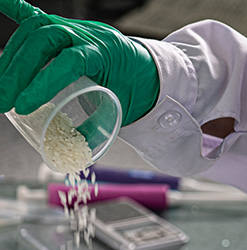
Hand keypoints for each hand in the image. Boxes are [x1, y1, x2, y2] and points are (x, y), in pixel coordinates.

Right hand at [0, 0, 158, 124]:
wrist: (147, 69)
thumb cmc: (135, 90)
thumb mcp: (122, 109)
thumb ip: (98, 128)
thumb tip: (72, 152)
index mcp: (106, 54)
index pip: (69, 62)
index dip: (43, 83)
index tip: (22, 107)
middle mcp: (88, 34)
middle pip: (45, 40)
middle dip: (17, 71)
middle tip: (3, 100)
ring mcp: (76, 28)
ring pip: (36, 30)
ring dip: (13, 57)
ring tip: (1, 85)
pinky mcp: (66, 28)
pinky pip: (38, 15)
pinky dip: (16, 11)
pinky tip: (1, 6)